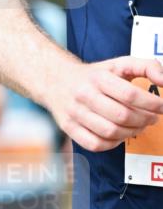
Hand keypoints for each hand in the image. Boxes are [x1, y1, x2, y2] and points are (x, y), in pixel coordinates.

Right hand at [47, 56, 162, 151]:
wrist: (56, 81)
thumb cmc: (94, 75)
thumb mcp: (119, 64)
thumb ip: (147, 67)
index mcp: (98, 78)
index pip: (130, 95)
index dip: (151, 104)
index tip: (161, 107)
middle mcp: (84, 95)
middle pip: (121, 116)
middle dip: (144, 120)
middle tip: (153, 118)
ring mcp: (75, 114)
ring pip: (110, 132)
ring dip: (131, 132)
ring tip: (139, 126)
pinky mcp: (69, 128)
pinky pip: (95, 144)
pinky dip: (113, 143)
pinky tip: (120, 135)